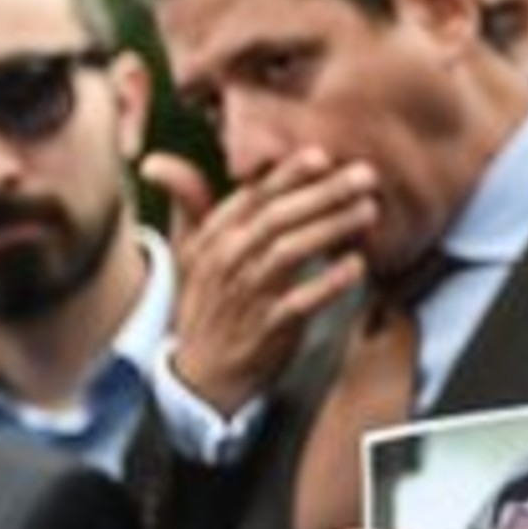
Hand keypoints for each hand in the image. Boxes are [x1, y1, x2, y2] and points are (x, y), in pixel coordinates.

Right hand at [147, 148, 375, 412]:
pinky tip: (357, 265)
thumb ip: (190, 204)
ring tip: (370, 210)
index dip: (287, 174)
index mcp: (212, 238)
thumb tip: (157, 161)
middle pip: (278, 217)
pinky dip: (329, 282)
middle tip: (366, 174)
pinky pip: (300, 301)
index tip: (322, 155)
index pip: (252, 197)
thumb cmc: (208, 302)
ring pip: (289, 252)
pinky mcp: (267, 328)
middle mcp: (226, 261)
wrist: (201, 373)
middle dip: (324, 192)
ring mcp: (246, 295)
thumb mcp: (193, 252)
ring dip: (332, 228)